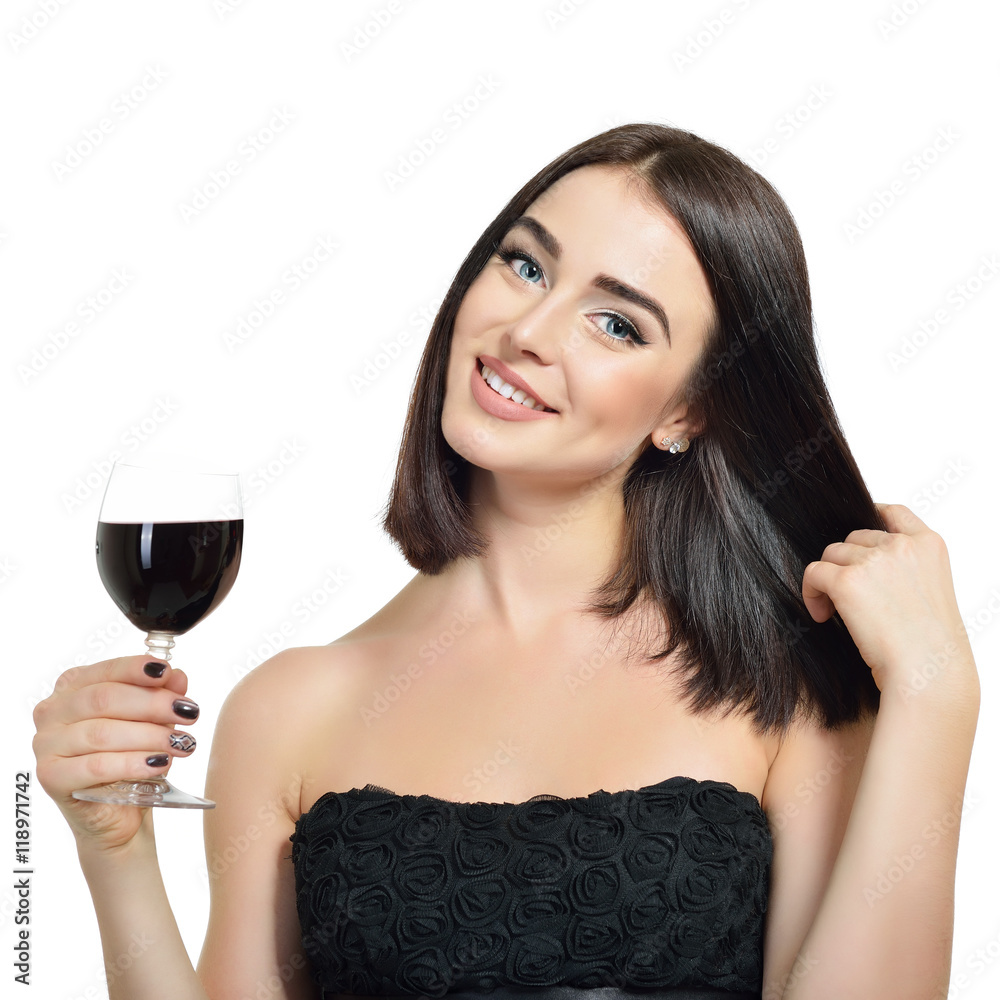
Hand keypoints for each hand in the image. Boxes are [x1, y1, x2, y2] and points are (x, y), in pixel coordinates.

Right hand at [32, 654, 197, 851]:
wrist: (118, 809)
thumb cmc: (131, 755)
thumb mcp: (152, 720)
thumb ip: (162, 694)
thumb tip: (177, 677)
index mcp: (72, 687)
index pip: (106, 670)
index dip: (137, 669)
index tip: (167, 672)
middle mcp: (53, 711)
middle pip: (104, 699)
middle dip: (153, 704)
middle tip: (188, 713)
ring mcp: (47, 744)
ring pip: (102, 732)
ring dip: (148, 736)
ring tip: (180, 743)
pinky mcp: (51, 777)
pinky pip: (96, 766)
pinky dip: (132, 763)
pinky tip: (158, 763)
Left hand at [801, 503, 974, 694]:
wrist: (928, 672)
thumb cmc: (930, 646)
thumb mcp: (930, 592)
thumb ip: (905, 569)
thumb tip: (865, 563)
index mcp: (930, 545)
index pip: (893, 513)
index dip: (870, 518)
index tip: (856, 538)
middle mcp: (902, 546)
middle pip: (854, 538)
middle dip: (848, 565)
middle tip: (851, 599)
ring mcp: (875, 560)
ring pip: (832, 554)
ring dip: (828, 580)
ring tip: (835, 611)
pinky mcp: (847, 580)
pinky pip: (814, 573)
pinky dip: (811, 593)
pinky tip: (821, 615)